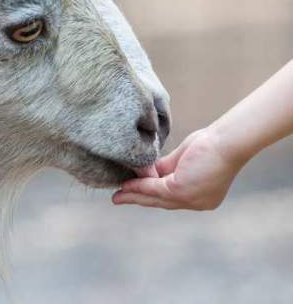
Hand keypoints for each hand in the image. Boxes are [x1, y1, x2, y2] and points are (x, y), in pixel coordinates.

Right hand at [112, 128, 243, 210]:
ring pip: (156, 198)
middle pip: (161, 201)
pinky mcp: (182, 190)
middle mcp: (196, 201)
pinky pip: (155, 189)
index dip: (150, 193)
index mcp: (200, 193)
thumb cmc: (212, 144)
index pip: (170, 195)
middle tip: (119, 199)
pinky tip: (127, 185)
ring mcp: (190, 198)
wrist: (226, 142)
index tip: (134, 189)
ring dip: (134, 196)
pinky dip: (140, 187)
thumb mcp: (185, 159)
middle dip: (139, 199)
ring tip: (117, 196)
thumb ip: (166, 167)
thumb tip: (146, 172)